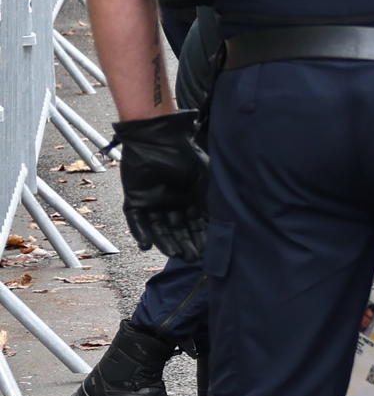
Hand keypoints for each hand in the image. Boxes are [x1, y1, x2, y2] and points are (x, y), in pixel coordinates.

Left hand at [113, 111, 206, 260]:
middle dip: (185, 243)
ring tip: (174, 253)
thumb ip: (207, 201)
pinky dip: (140, 232)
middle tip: (192, 257)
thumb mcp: (203, 179)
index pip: (196, 223)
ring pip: (158, 228)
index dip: (201, 237)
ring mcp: (152, 202)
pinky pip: (136, 220)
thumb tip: (217, 222)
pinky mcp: (135, 199)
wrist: (157, 138)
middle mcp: (172, 202)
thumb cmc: (185, 155)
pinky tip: (146, 245)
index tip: (207, 251)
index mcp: (189, 198)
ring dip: (165, 241)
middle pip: (178, 229)